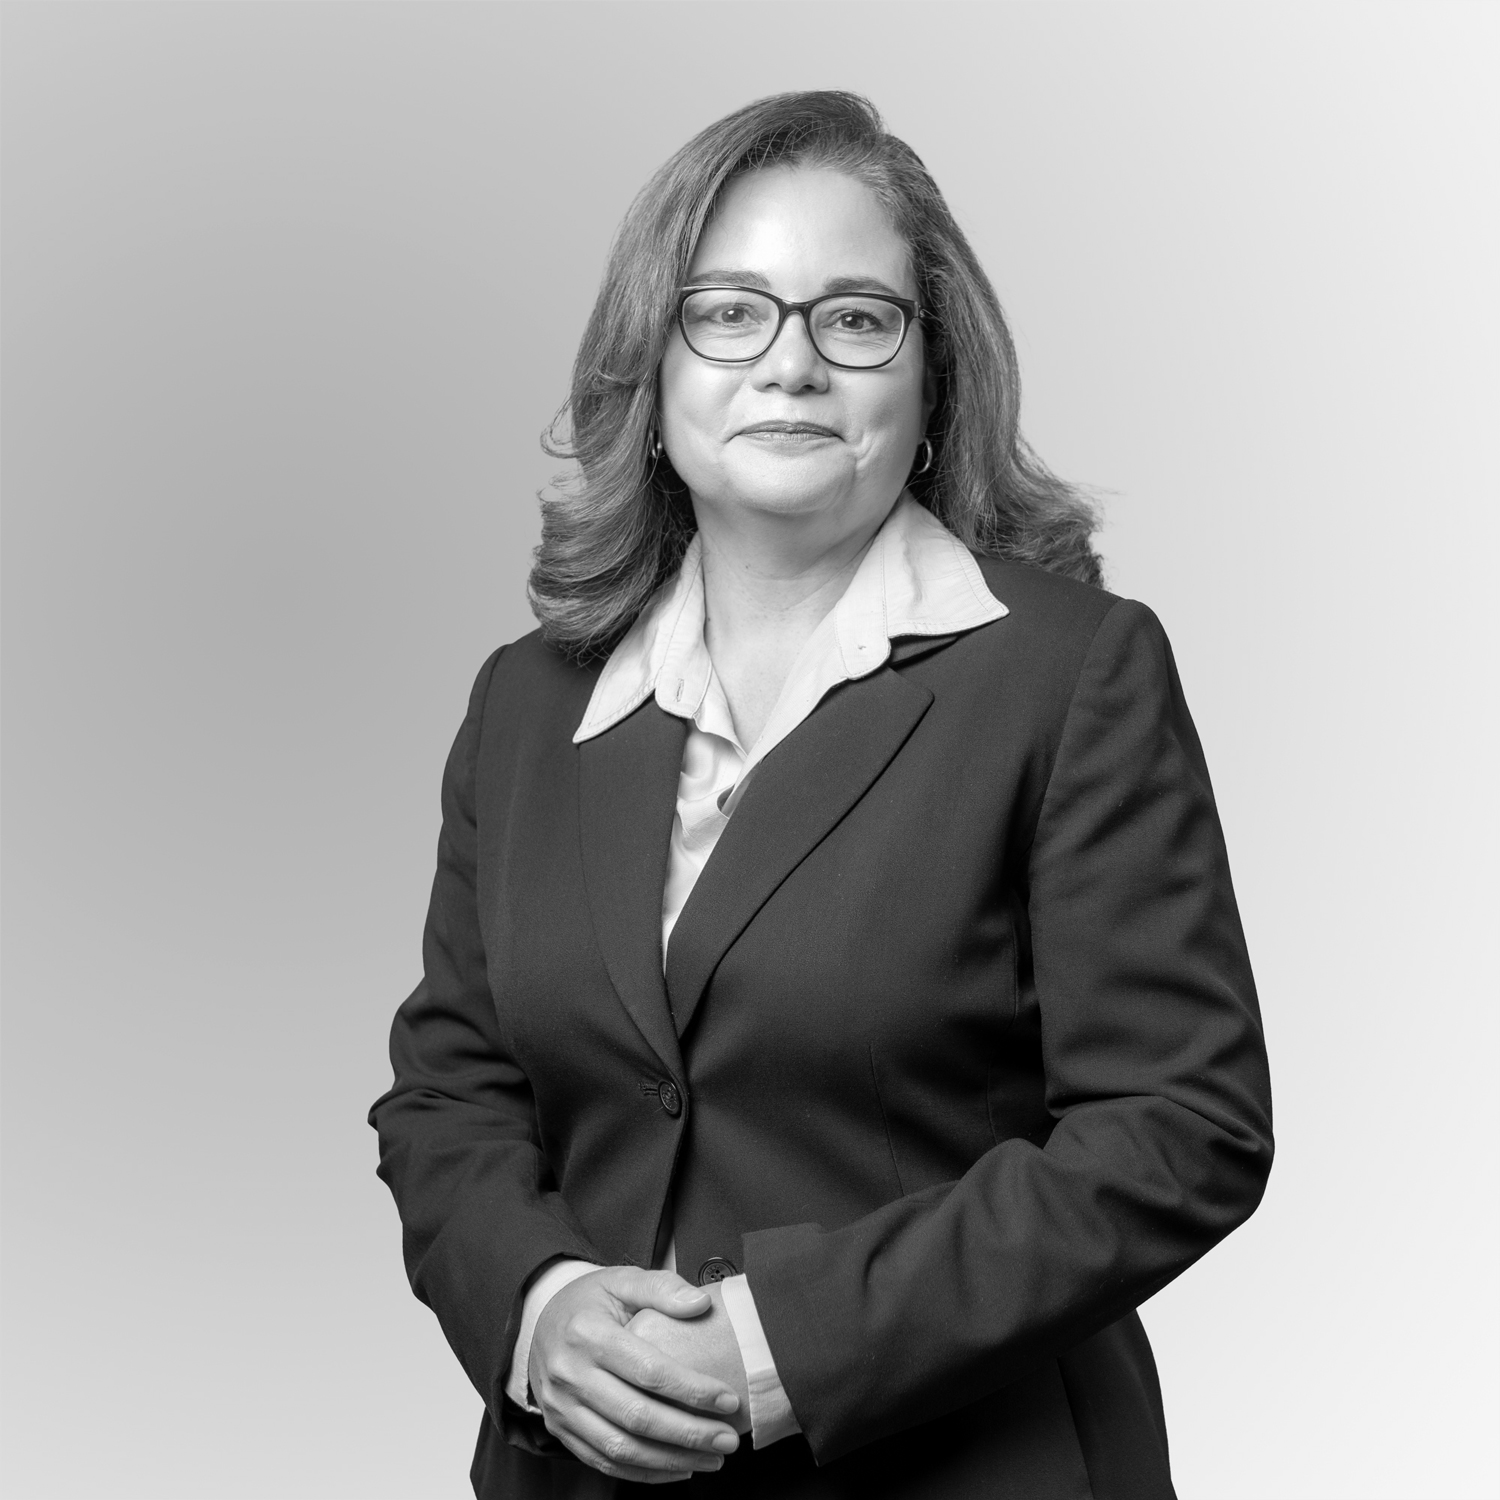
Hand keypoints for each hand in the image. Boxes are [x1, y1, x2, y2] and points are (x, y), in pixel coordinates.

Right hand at [528, 1266, 742, 1483]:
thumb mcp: (621, 1280)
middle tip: (728, 1439)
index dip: (692, 1389)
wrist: (538, 1321)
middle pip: (637, 1416)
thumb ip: (662, 1288)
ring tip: (711, 1458)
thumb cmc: (588, 1301)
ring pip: (621, 1447)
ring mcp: (562, 1407)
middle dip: (689, 1433)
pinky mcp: (560, 1429)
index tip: (728, 1399)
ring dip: (671, 1459)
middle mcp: (570, 1374)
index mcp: (587, 1333)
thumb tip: (700, 1304)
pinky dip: (644, 1473)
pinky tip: (678, 1468)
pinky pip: (604, 1461)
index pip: (648, 1370)